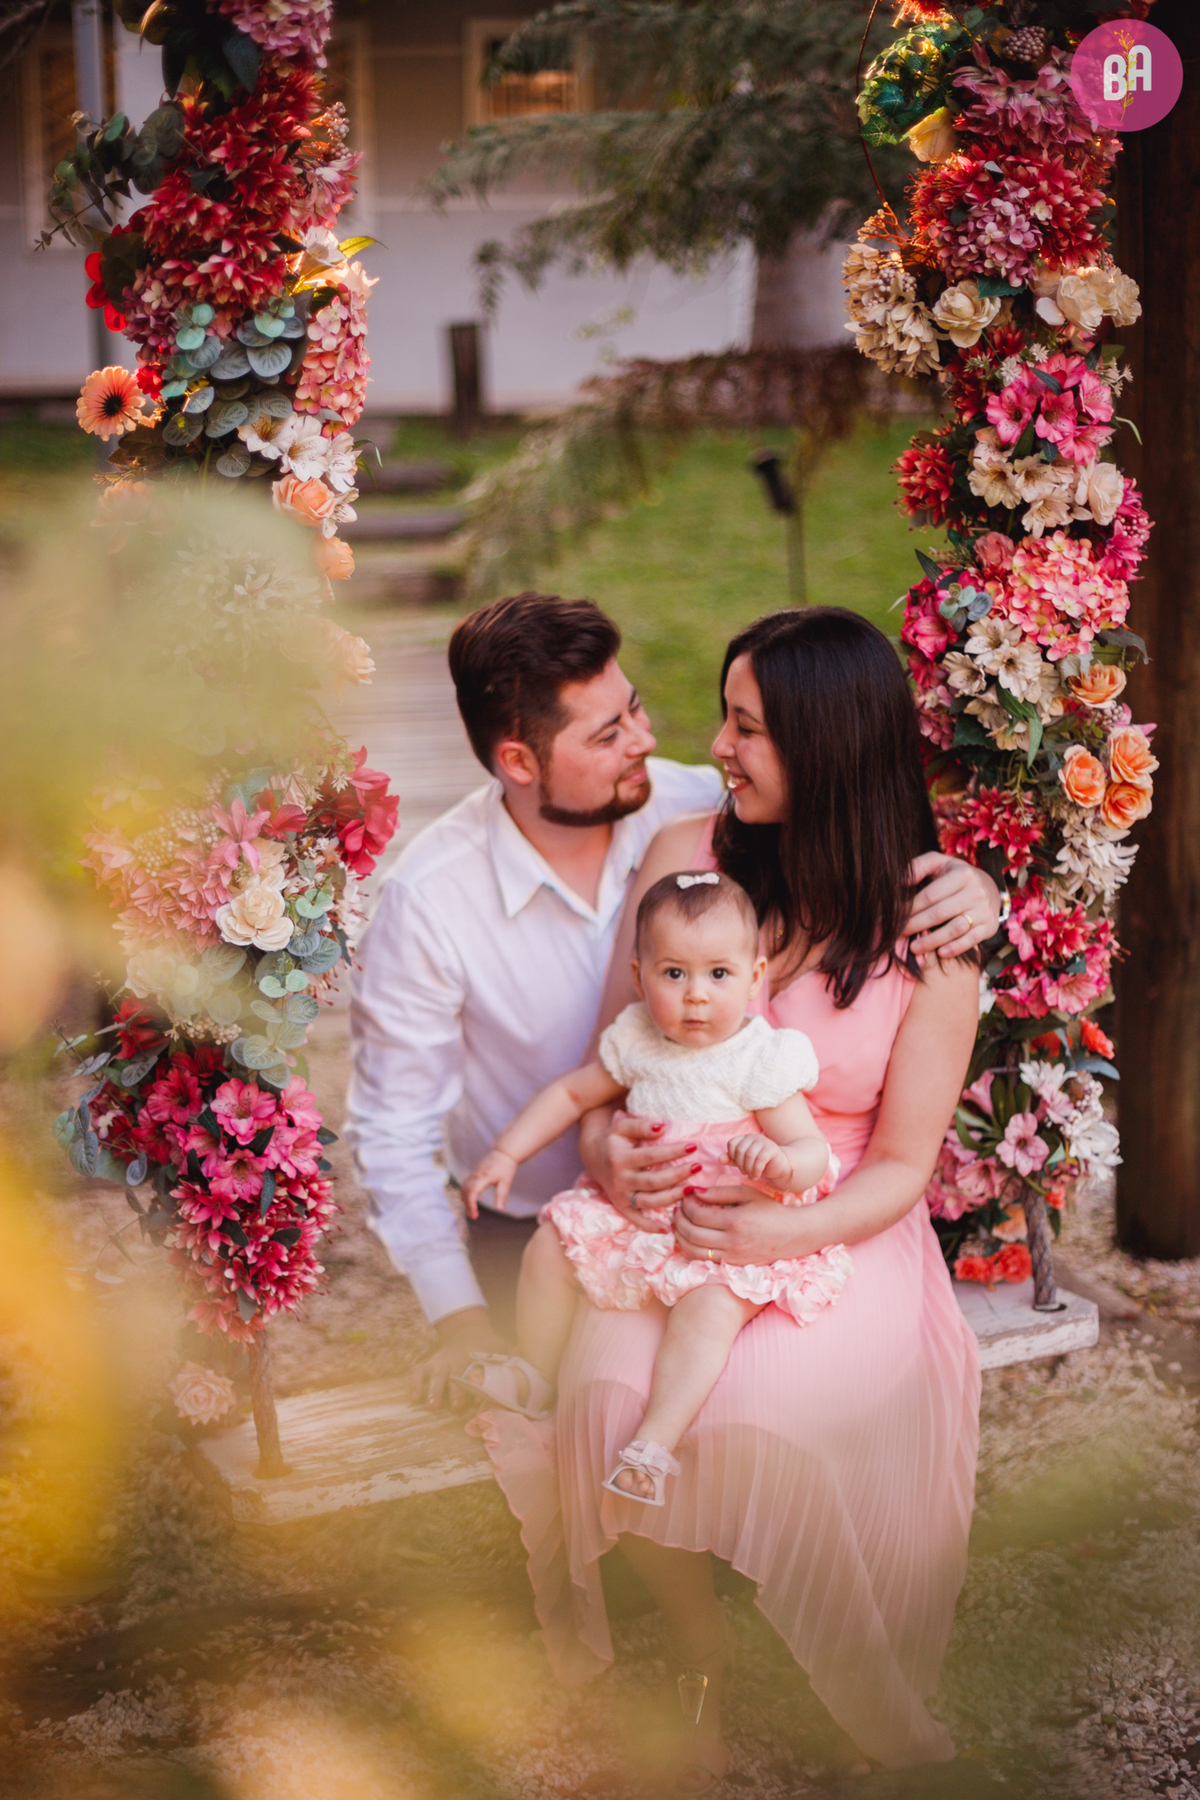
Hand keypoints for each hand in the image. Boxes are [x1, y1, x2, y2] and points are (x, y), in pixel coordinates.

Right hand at [409, 1306, 508, 1410]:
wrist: (468, 1330)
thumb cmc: (489, 1347)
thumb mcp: (502, 1348)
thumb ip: (513, 1360)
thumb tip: (532, 1370)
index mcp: (474, 1360)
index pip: (476, 1374)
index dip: (478, 1388)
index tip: (481, 1401)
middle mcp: (456, 1362)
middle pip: (454, 1377)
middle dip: (455, 1392)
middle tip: (457, 1406)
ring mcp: (441, 1363)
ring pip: (434, 1375)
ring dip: (434, 1390)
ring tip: (433, 1405)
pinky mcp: (430, 1364)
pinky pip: (418, 1372)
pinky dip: (415, 1383)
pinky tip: (415, 1397)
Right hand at [461, 1149, 517, 1218]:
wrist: (504, 1153)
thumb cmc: (506, 1167)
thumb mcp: (506, 1182)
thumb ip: (502, 1195)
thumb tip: (500, 1209)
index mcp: (484, 1177)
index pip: (472, 1192)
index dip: (471, 1204)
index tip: (475, 1213)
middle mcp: (476, 1175)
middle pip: (466, 1192)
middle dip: (468, 1205)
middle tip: (474, 1217)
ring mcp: (474, 1174)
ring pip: (463, 1188)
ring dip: (465, 1200)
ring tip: (472, 1211)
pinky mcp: (474, 1173)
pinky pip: (465, 1184)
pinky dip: (465, 1194)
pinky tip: (468, 1201)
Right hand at [603, 1112, 697, 1222]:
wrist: (593, 1156)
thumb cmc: (614, 1140)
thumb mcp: (622, 1128)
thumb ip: (641, 1126)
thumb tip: (662, 1128)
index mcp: (620, 1158)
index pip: (651, 1156)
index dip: (673, 1151)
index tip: (693, 1146)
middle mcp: (620, 1179)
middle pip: (654, 1181)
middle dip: (678, 1174)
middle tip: (698, 1166)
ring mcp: (621, 1195)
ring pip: (650, 1201)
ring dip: (672, 1197)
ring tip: (692, 1189)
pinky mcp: (622, 1207)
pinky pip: (636, 1220)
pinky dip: (650, 1226)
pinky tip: (667, 1228)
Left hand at [674, 1193, 819, 1265]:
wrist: (793, 1235)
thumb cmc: (770, 1210)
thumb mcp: (747, 1194)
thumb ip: (720, 1192)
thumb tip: (694, 1192)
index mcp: (736, 1221)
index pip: (698, 1215)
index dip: (686, 1205)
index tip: (684, 1197)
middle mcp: (732, 1243)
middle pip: (692, 1234)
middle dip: (678, 1221)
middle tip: (677, 1210)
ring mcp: (732, 1257)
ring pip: (693, 1251)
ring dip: (680, 1237)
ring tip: (679, 1224)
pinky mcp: (732, 1265)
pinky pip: (703, 1260)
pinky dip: (691, 1250)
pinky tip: (690, 1238)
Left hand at [726, 1133, 790, 1189]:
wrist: (780, 1167)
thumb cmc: (759, 1164)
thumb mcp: (743, 1162)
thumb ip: (731, 1160)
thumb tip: (720, 1159)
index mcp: (745, 1138)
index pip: (732, 1143)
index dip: (732, 1156)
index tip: (738, 1165)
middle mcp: (754, 1137)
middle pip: (740, 1149)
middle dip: (740, 1165)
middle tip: (745, 1173)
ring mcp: (764, 1142)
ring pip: (749, 1155)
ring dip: (748, 1169)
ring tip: (751, 1176)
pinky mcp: (772, 1149)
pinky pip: (760, 1159)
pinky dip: (756, 1170)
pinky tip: (757, 1176)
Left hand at [906, 853, 999, 959]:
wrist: (989, 887)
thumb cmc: (955, 875)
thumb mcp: (940, 863)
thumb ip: (919, 866)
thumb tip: (901, 881)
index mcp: (962, 874)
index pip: (930, 895)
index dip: (910, 908)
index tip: (894, 917)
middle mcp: (976, 892)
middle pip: (939, 913)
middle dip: (915, 925)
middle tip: (898, 934)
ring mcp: (985, 910)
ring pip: (954, 929)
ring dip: (932, 941)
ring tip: (913, 948)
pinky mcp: (989, 926)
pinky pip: (971, 940)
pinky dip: (955, 948)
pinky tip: (940, 953)